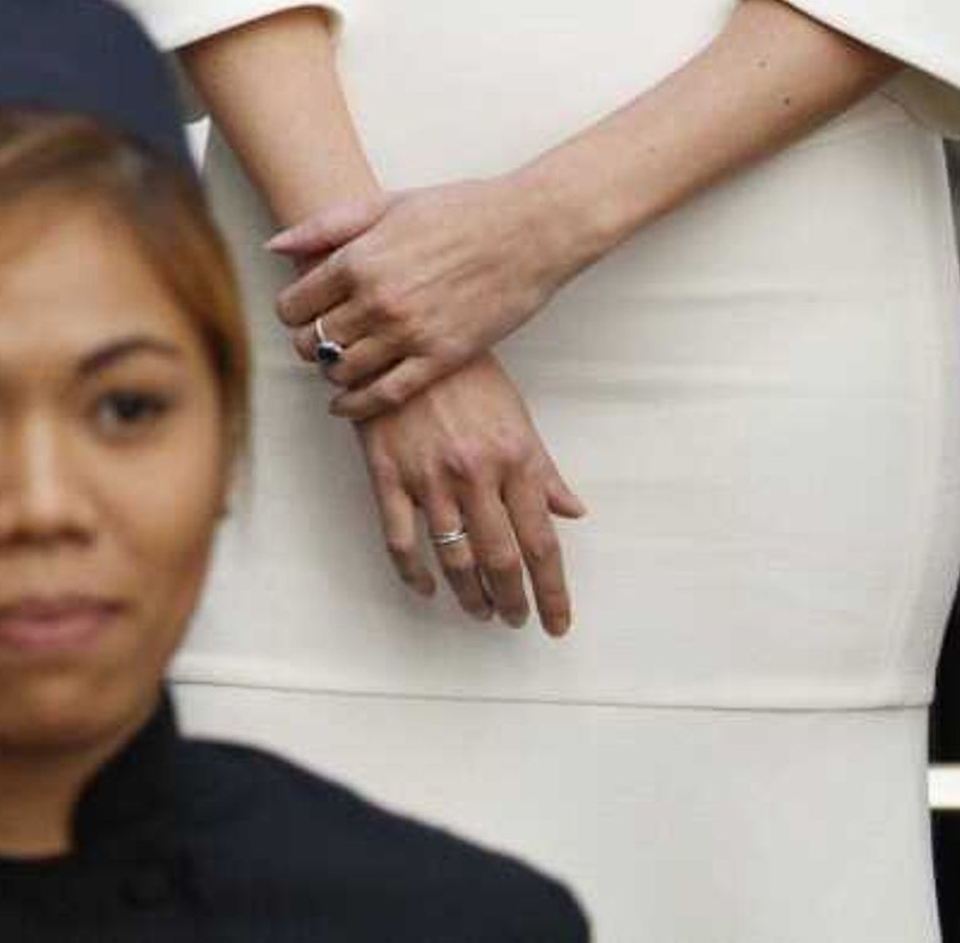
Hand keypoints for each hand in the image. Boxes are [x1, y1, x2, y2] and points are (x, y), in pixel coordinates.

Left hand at [272, 176, 584, 419]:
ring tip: (335, 365)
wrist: (527, 230)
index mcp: (356, 260)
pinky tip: (346, 404)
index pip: (293, 305)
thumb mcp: (384, 204)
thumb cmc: (457, 210)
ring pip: (343, 371)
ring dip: (330, 371)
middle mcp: (377, 301)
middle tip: (314, 341)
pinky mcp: (441, 357)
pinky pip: (385, 394)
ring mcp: (409, 333)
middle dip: (307, 343)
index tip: (298, 314)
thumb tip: (274, 245)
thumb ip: (324, 226)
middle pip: (312, 341)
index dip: (289, 313)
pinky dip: (358, 405)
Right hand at [352, 353, 587, 634]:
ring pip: (454, 556)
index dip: (551, 591)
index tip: (556, 623)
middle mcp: (476, 474)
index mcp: (515, 460)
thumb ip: (543, 471)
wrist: (405, 336)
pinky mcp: (388, 473)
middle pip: (500, 559)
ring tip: (480, 612)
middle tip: (514, 619)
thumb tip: (572, 511)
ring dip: (470, 595)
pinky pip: (400, 538)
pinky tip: (426, 587)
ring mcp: (429, 477)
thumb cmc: (467, 375)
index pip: (541, 543)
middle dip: (511, 600)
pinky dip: (414, 573)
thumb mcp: (517, 417)